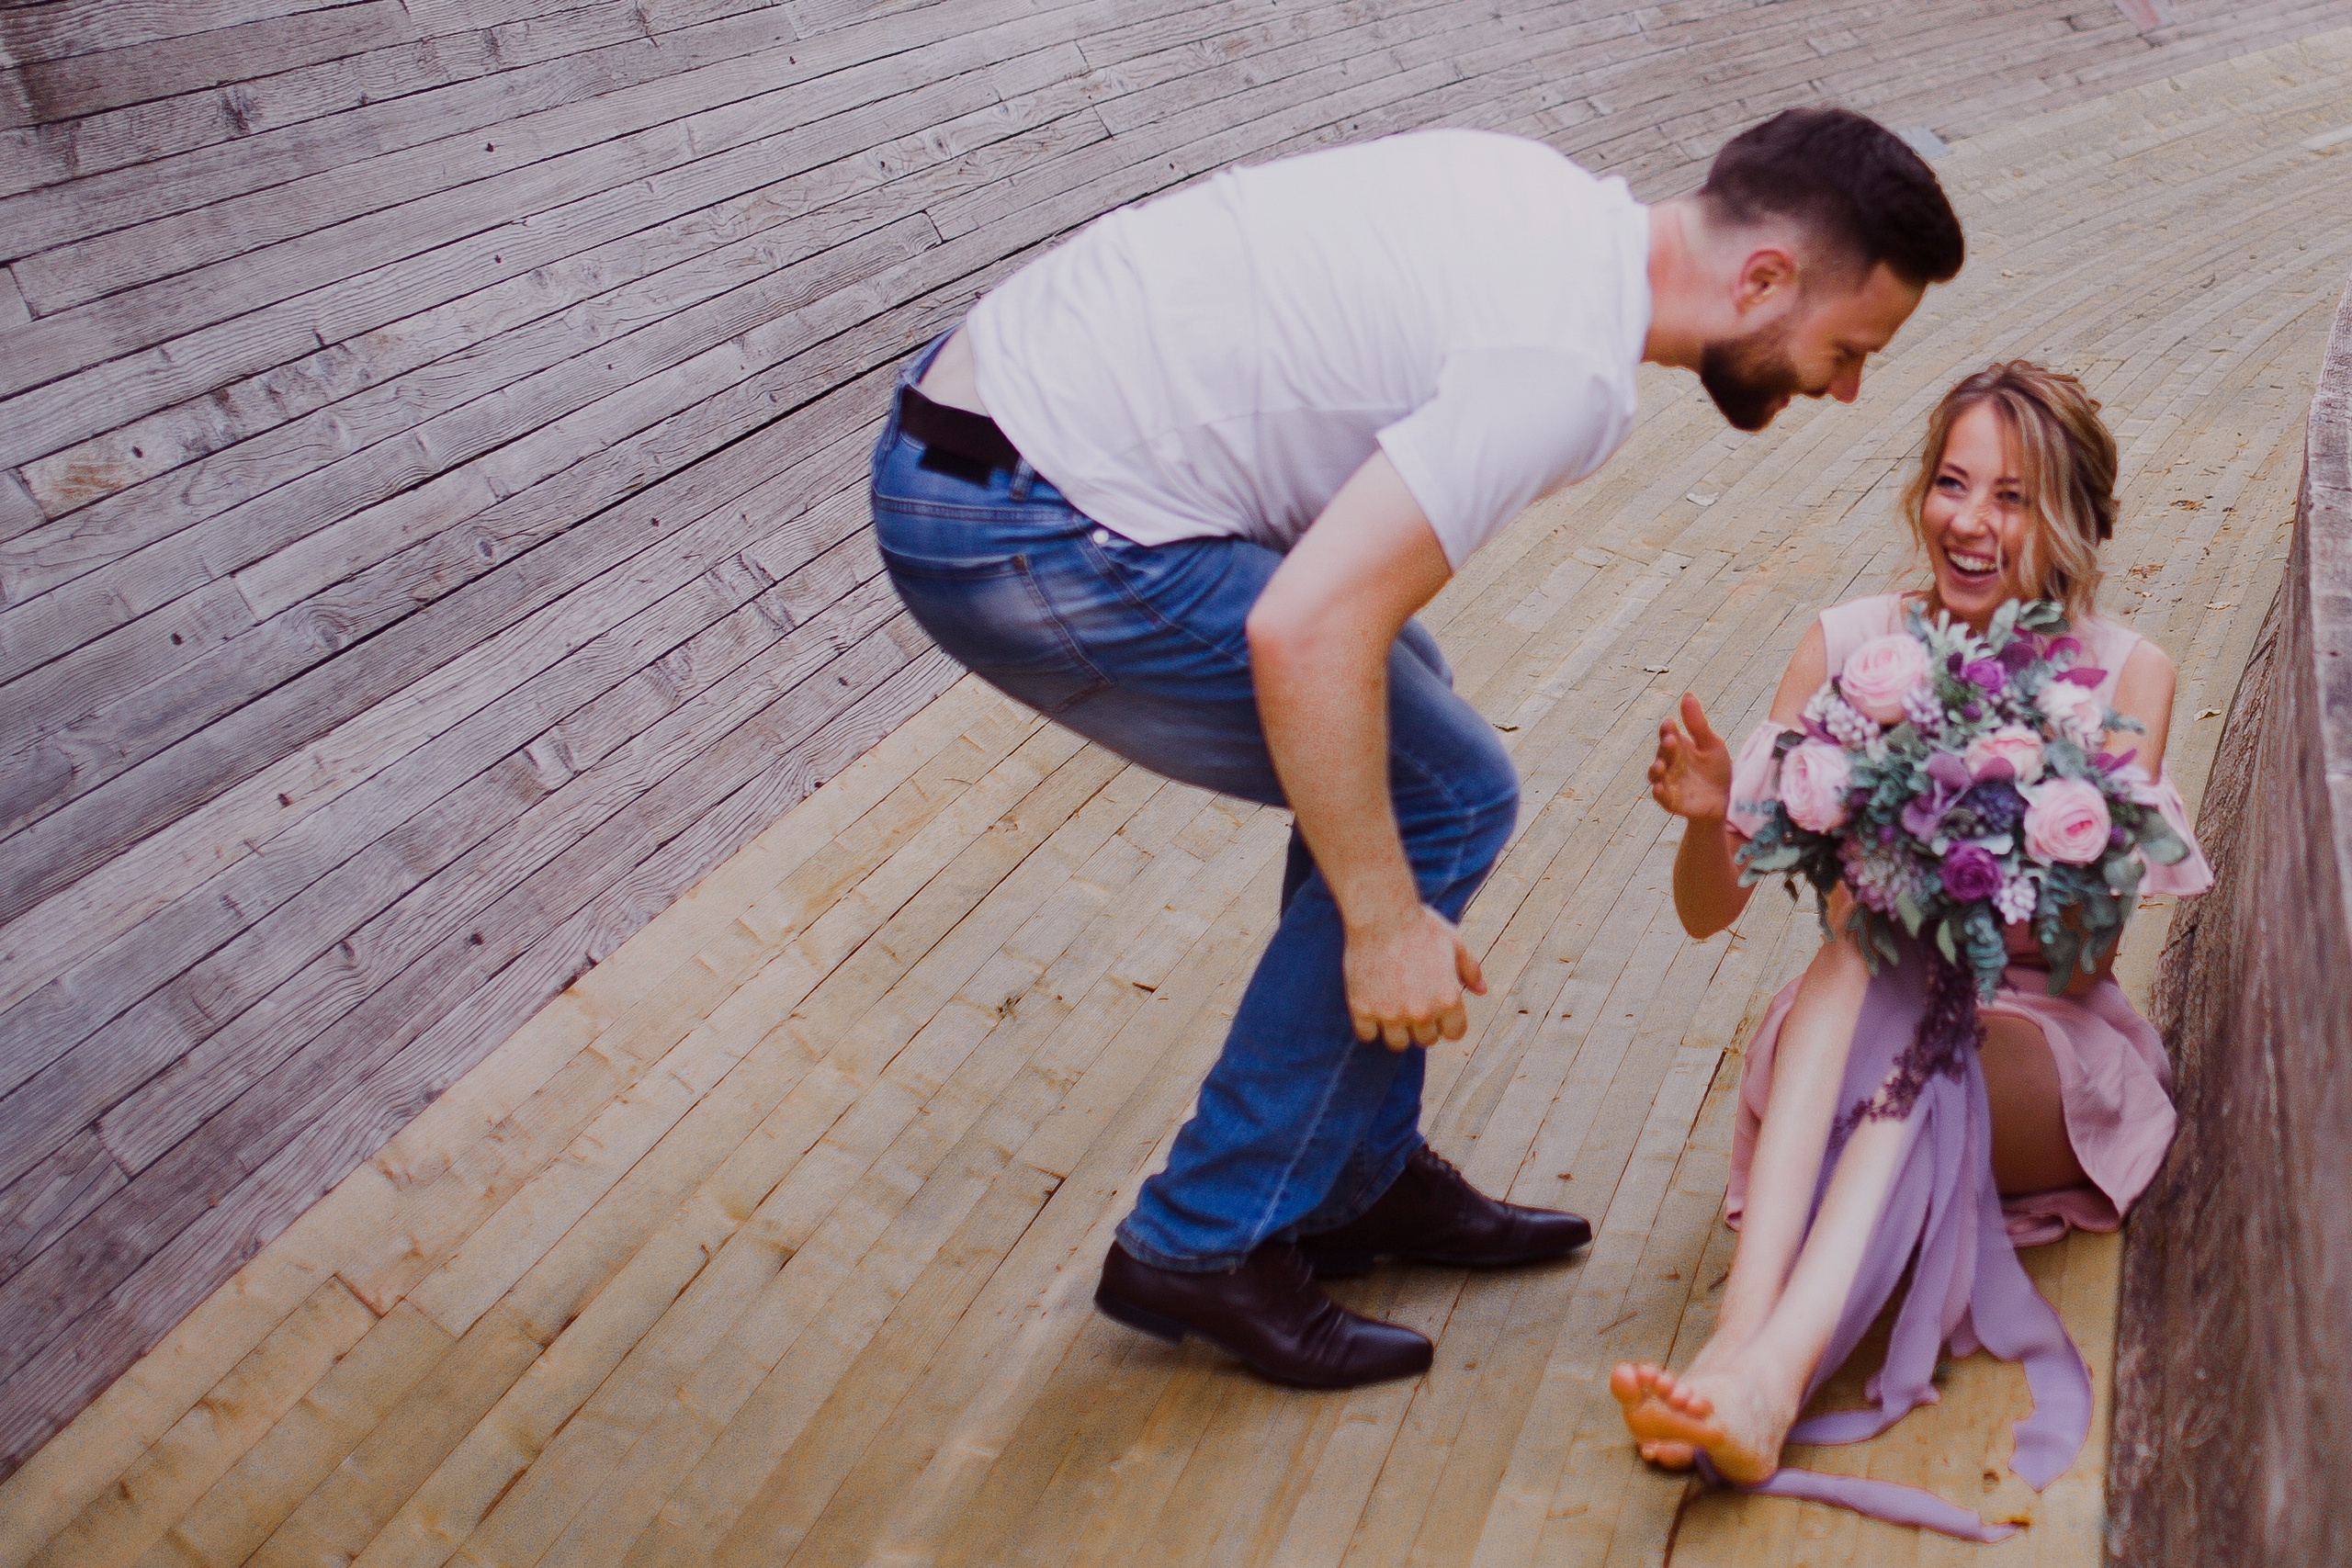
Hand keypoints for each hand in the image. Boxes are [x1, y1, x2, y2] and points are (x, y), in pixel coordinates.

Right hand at [1343, 904, 1486, 1050]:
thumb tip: (1482, 991)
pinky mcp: (1362, 1009)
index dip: (1447, 1023)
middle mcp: (1422, 1013)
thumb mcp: (1454, 943)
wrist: (1381, 913)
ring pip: (1397, 1043)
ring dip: (1397, 1030)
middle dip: (1422, 1025)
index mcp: (1449, 1000)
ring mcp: (1391, 1013)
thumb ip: (1471, 969)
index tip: (1437, 1012)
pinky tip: (1371, 1007)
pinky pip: (1367, 1035)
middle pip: (1425, 1040)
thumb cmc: (1420, 925)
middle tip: (1411, 1002)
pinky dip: (1369, 1025)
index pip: (1454, 1034)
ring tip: (1392, 1008)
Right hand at [1648, 692, 1732, 822]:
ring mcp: (1670, 782)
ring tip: (1660, 766)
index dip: (1667, 730)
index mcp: (1679, 747)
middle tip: (1670, 741)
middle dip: (1665, 747)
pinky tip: (1658, 788)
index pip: (1668, 734)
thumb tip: (1687, 694)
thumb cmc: (1716, 770)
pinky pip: (1662, 797)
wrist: (1724, 801)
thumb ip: (1697, 723)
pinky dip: (1659, 793)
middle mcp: (1670, 763)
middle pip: (1663, 753)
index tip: (1671, 724)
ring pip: (1656, 775)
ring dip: (1656, 770)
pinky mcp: (1672, 801)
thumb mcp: (1711, 744)